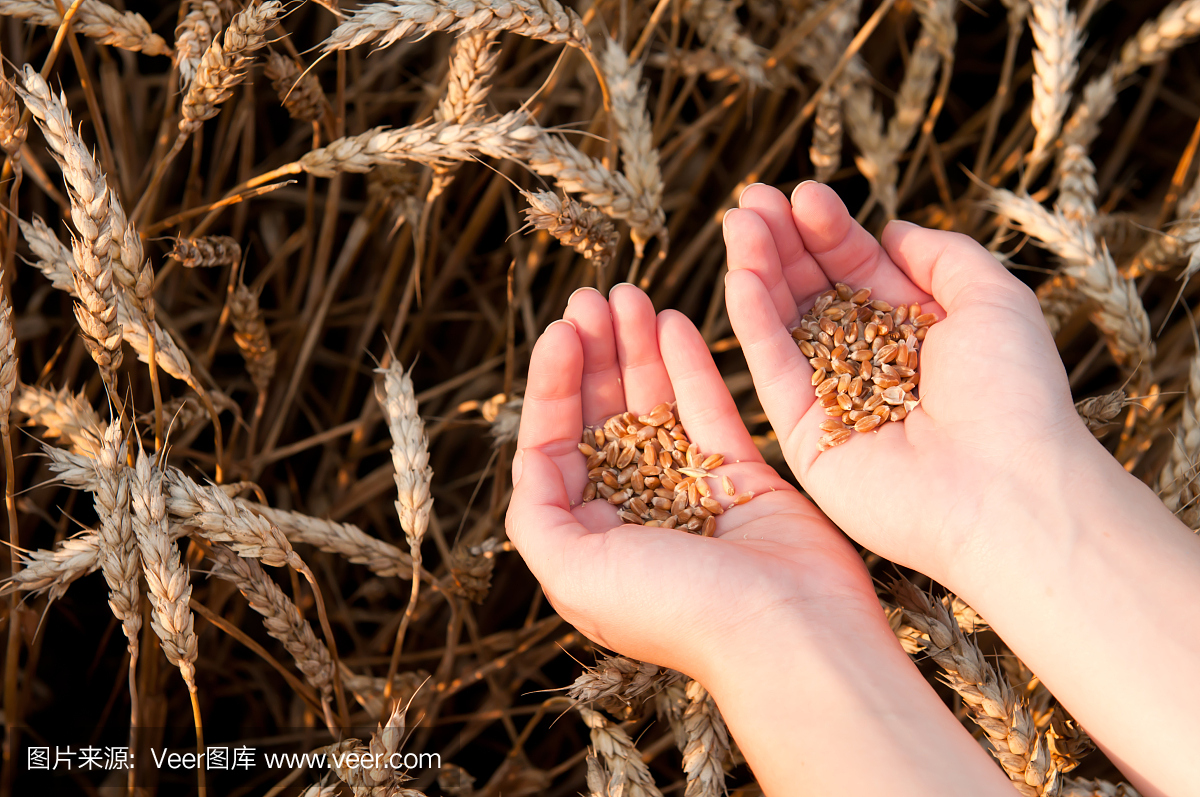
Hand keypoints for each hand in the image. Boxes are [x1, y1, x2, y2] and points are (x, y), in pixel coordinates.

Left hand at [505, 284, 880, 677]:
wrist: (789, 634)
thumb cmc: (676, 610)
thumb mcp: (574, 573)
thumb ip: (537, 516)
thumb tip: (533, 458)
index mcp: (588, 538)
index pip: (557, 444)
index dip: (554, 384)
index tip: (562, 330)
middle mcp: (634, 512)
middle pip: (603, 416)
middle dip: (595, 354)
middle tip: (594, 296)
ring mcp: (690, 492)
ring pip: (655, 404)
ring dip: (637, 348)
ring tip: (628, 293)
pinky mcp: (742, 477)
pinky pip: (709, 409)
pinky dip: (690, 365)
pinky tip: (673, 320)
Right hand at [722, 182, 1092, 582]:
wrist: (1005, 490)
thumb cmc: (1013, 394)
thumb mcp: (995, 299)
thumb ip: (944, 255)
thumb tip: (892, 230)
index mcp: (918, 332)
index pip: (861, 271)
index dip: (831, 231)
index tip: (804, 194)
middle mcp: (872, 363)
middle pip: (815, 293)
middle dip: (784, 244)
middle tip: (752, 198)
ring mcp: (835, 400)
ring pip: (785, 326)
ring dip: (759, 272)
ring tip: (738, 223)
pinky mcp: (805, 436)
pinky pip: (772, 372)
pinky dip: (753, 325)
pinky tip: (740, 278)